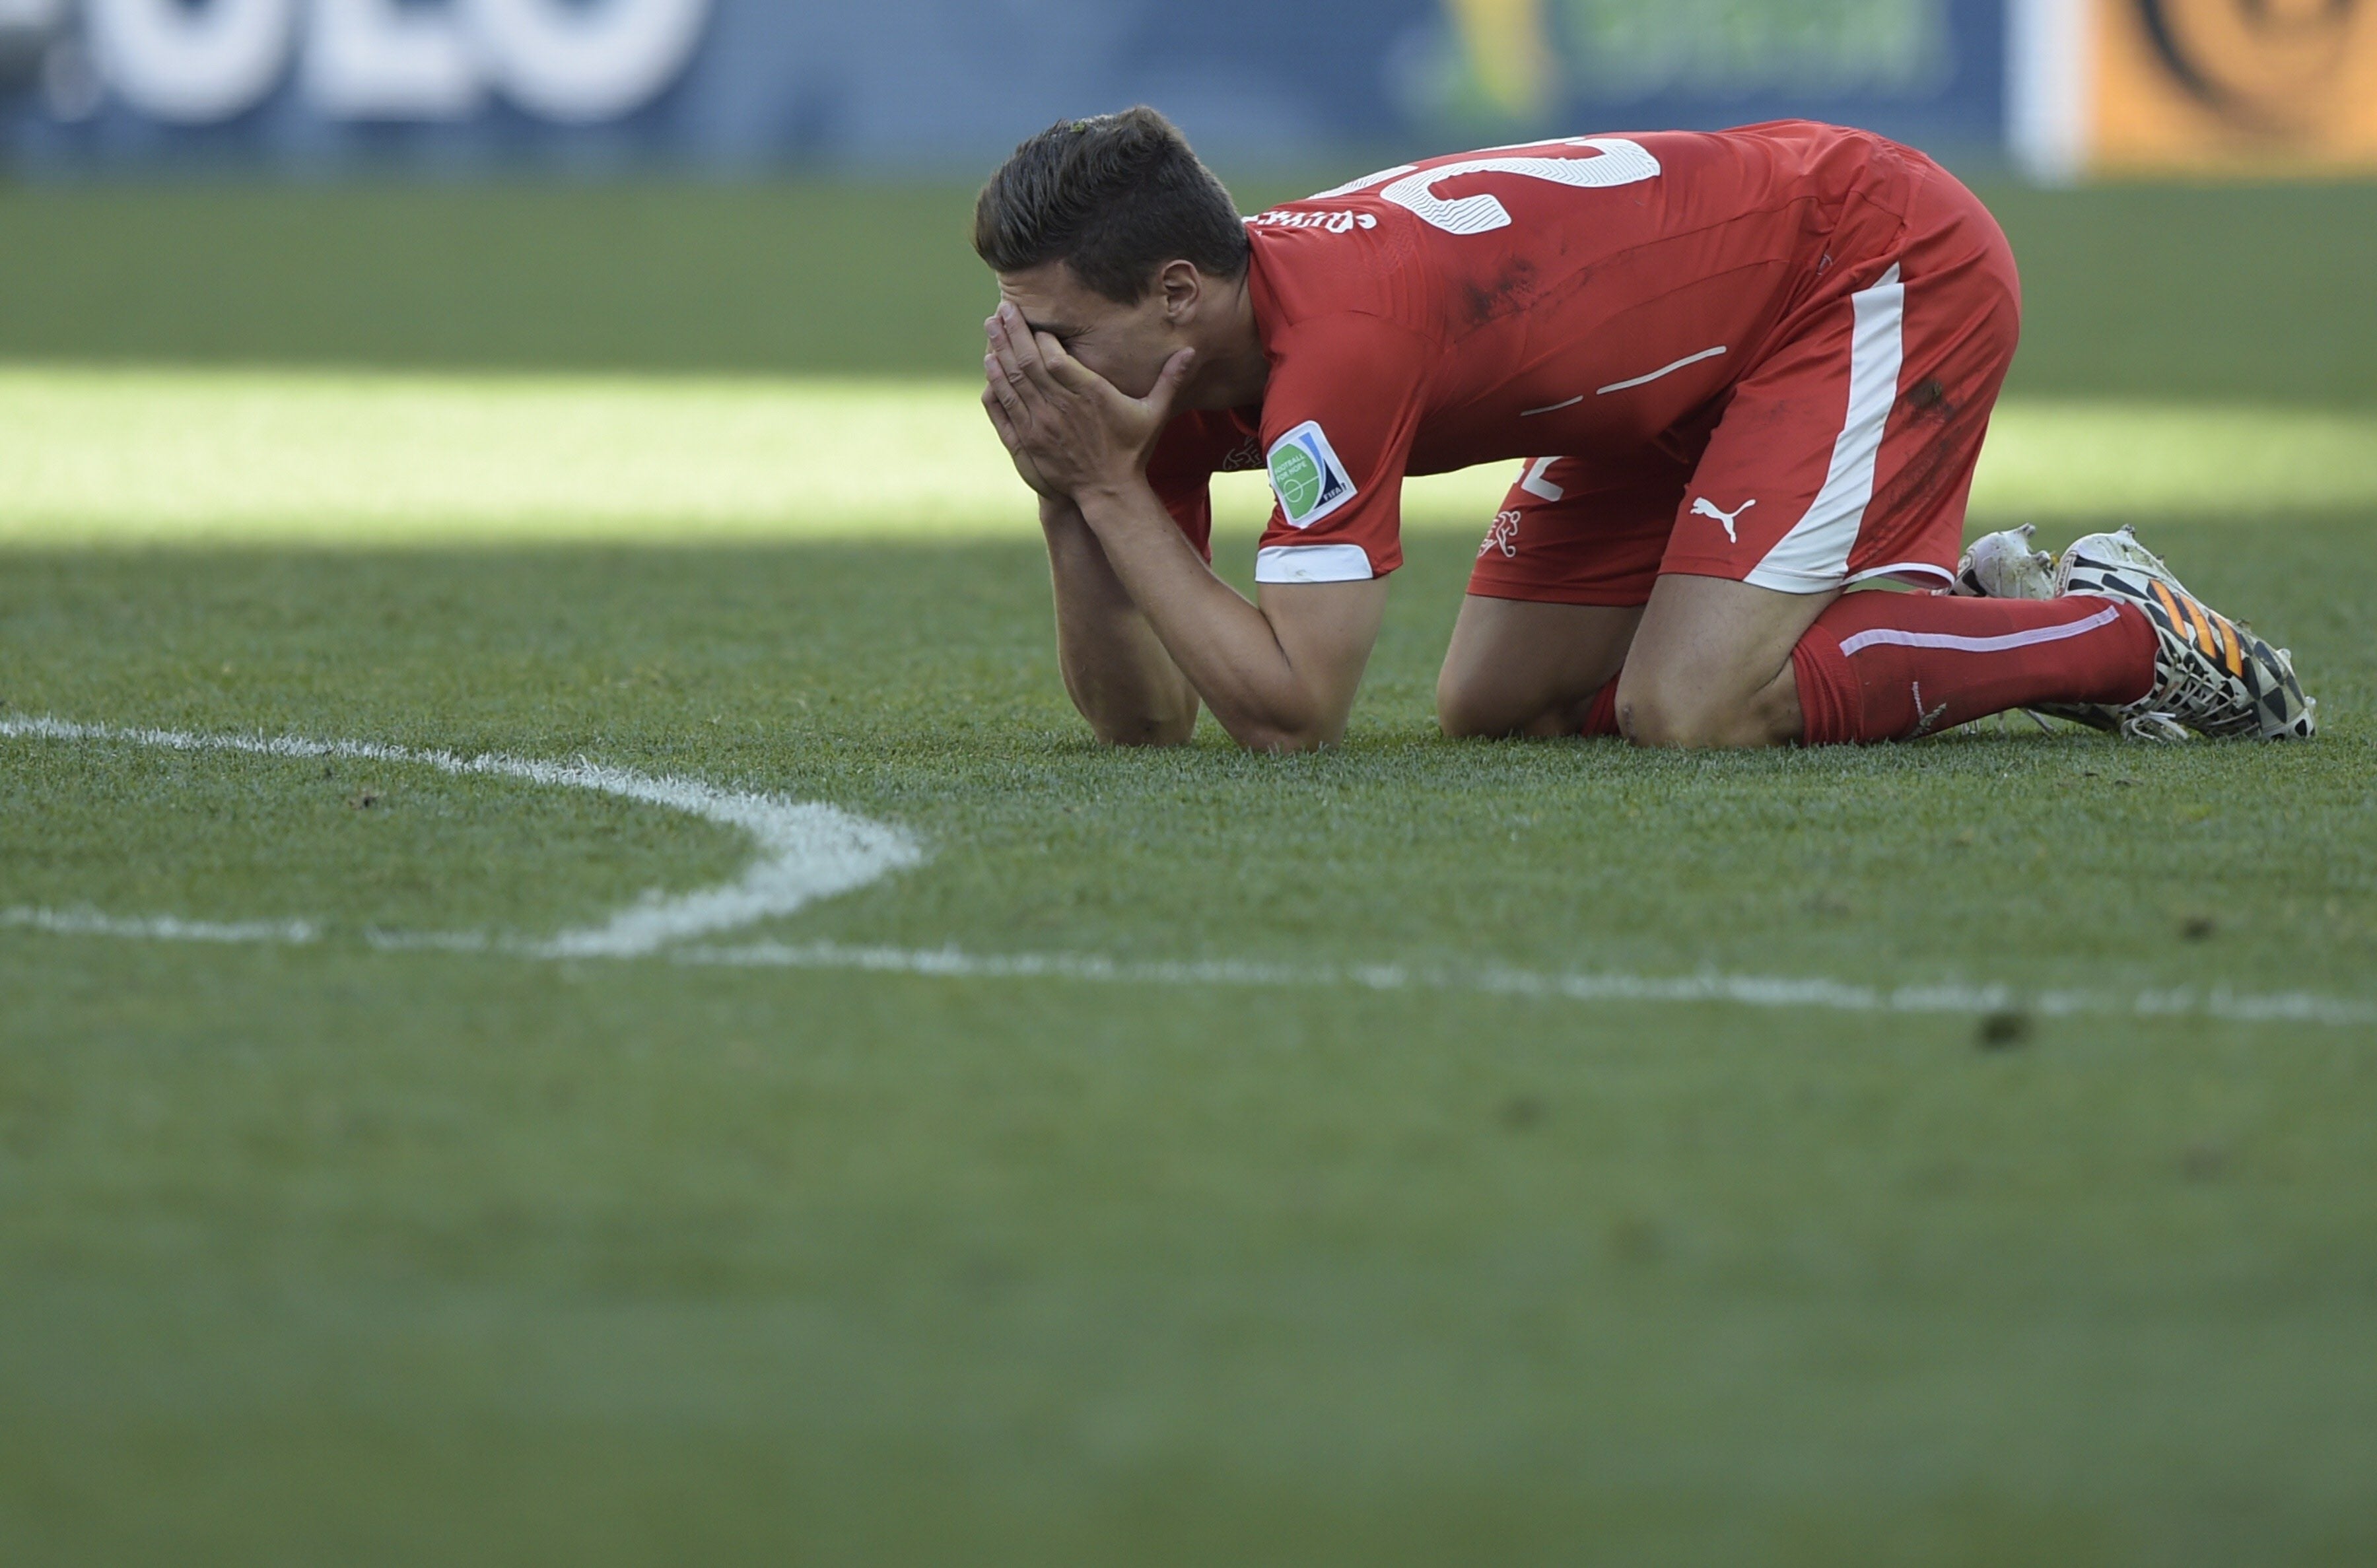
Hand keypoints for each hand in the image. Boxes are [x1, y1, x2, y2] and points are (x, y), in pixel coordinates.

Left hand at [982, 302, 1193, 498]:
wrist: (1109, 492)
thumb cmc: (1132, 450)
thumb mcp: (1153, 413)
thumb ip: (1169, 380)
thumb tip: (1191, 351)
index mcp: (1089, 395)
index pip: (1054, 357)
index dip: (1040, 335)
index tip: (1031, 315)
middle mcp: (1060, 408)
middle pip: (1027, 363)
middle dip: (1013, 333)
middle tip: (1002, 310)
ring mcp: (1040, 425)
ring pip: (1012, 381)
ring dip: (999, 351)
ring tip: (991, 327)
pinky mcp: (1027, 441)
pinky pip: (1005, 407)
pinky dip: (996, 384)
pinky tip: (990, 365)